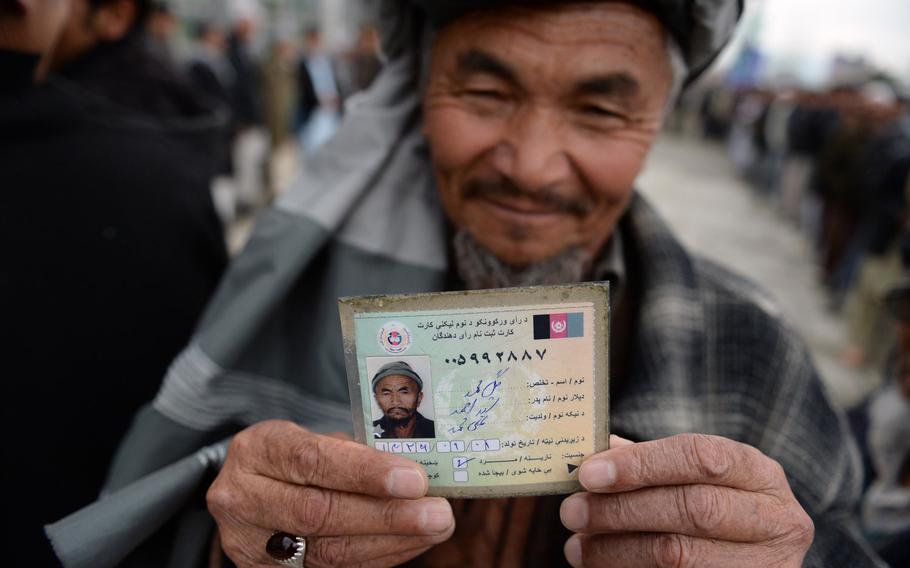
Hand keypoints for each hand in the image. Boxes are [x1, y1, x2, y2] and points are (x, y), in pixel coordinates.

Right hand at [207, 420, 454, 566]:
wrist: (247, 491)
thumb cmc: (291, 458)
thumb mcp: (312, 438)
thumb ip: (353, 453)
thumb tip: (414, 473)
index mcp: (257, 450)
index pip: (312, 461)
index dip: (366, 472)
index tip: (415, 479)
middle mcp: (243, 498)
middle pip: (319, 512)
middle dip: (387, 515)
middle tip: (437, 513)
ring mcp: (251, 544)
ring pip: (327, 551)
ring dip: (391, 541)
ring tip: (434, 528)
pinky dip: (378, 557)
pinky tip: (409, 544)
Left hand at [559, 434, 813, 566]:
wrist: (750, 555)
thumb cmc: (714, 504)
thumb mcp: (696, 478)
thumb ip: (650, 463)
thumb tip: (595, 456)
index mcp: (760, 474)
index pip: (701, 457)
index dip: (642, 464)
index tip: (589, 473)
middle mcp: (776, 520)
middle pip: (692, 509)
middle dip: (622, 510)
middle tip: (572, 513)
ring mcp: (767, 566)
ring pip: (680, 556)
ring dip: (617, 550)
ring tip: (578, 546)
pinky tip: (602, 566)